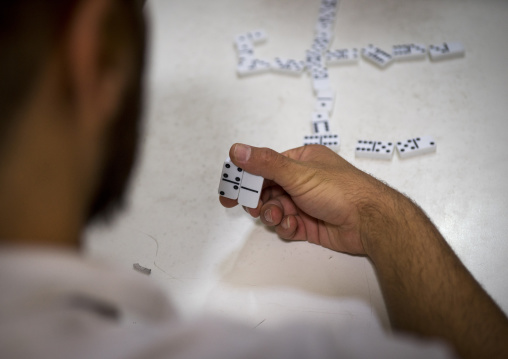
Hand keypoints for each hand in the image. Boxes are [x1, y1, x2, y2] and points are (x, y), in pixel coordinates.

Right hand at [219, 143, 394, 255]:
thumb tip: (237, 150)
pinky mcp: (310, 224)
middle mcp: (302, 181)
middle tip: (252, 207)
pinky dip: (286, 226)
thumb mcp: (298, 173)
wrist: (370, 222)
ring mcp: (306, 203)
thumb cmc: (340, 190)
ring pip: (275, 209)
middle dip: (259, 200)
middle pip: (267, 190)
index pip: (264, 167)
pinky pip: (287, 225)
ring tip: (279, 216)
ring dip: (272, 214)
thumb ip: (265, 164)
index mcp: (300, 161)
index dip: (245, 179)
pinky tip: (294, 225)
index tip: (228, 191)